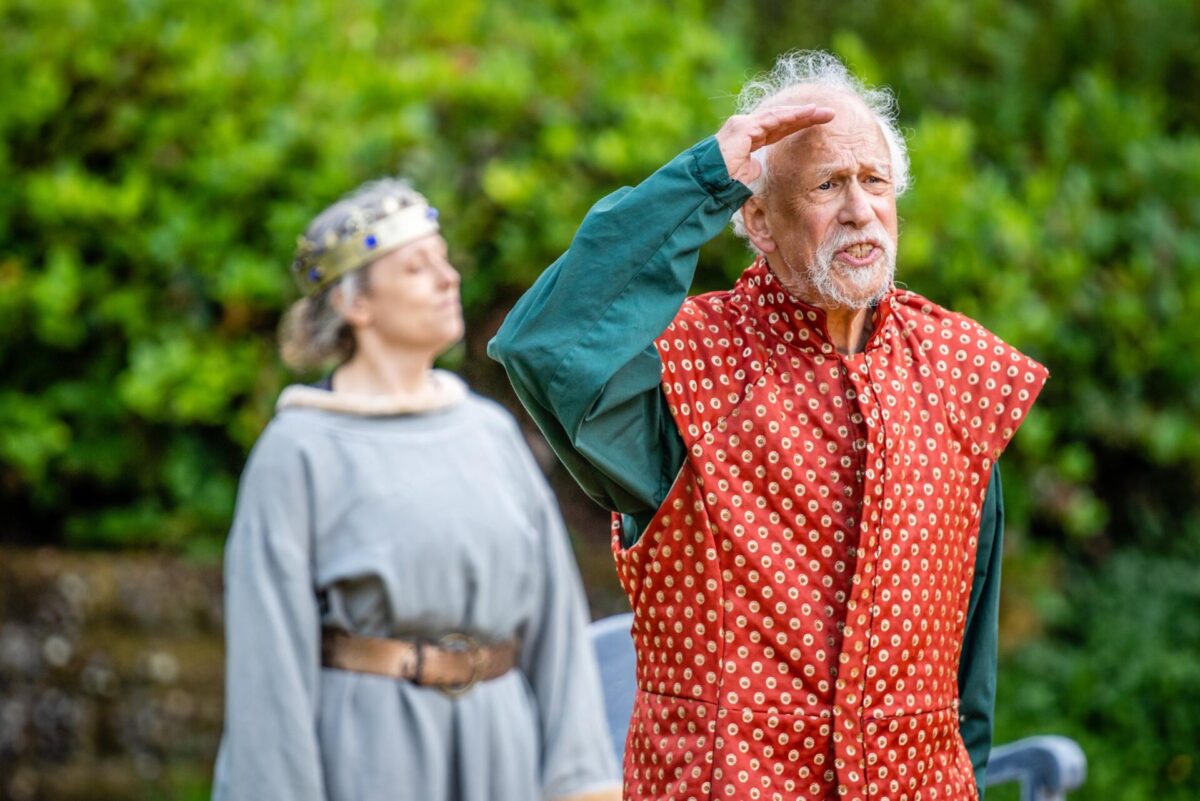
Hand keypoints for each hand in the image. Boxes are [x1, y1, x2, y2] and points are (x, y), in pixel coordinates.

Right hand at [716, 104, 835, 185]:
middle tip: (829, 113)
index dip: (797, 125)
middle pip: (781, 119)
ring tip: (824, 111)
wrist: (708, 185)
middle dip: (805, 116)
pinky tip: (808, 113)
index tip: (818, 123)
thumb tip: (760, 168)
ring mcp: (743, 125)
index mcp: (748, 139)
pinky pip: (773, 119)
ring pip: (779, 116)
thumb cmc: (723, 185)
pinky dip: (792, 116)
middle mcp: (745, 127)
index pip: (777, 129)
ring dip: (803, 113)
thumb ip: (754, 168)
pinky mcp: (743, 128)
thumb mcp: (745, 176)